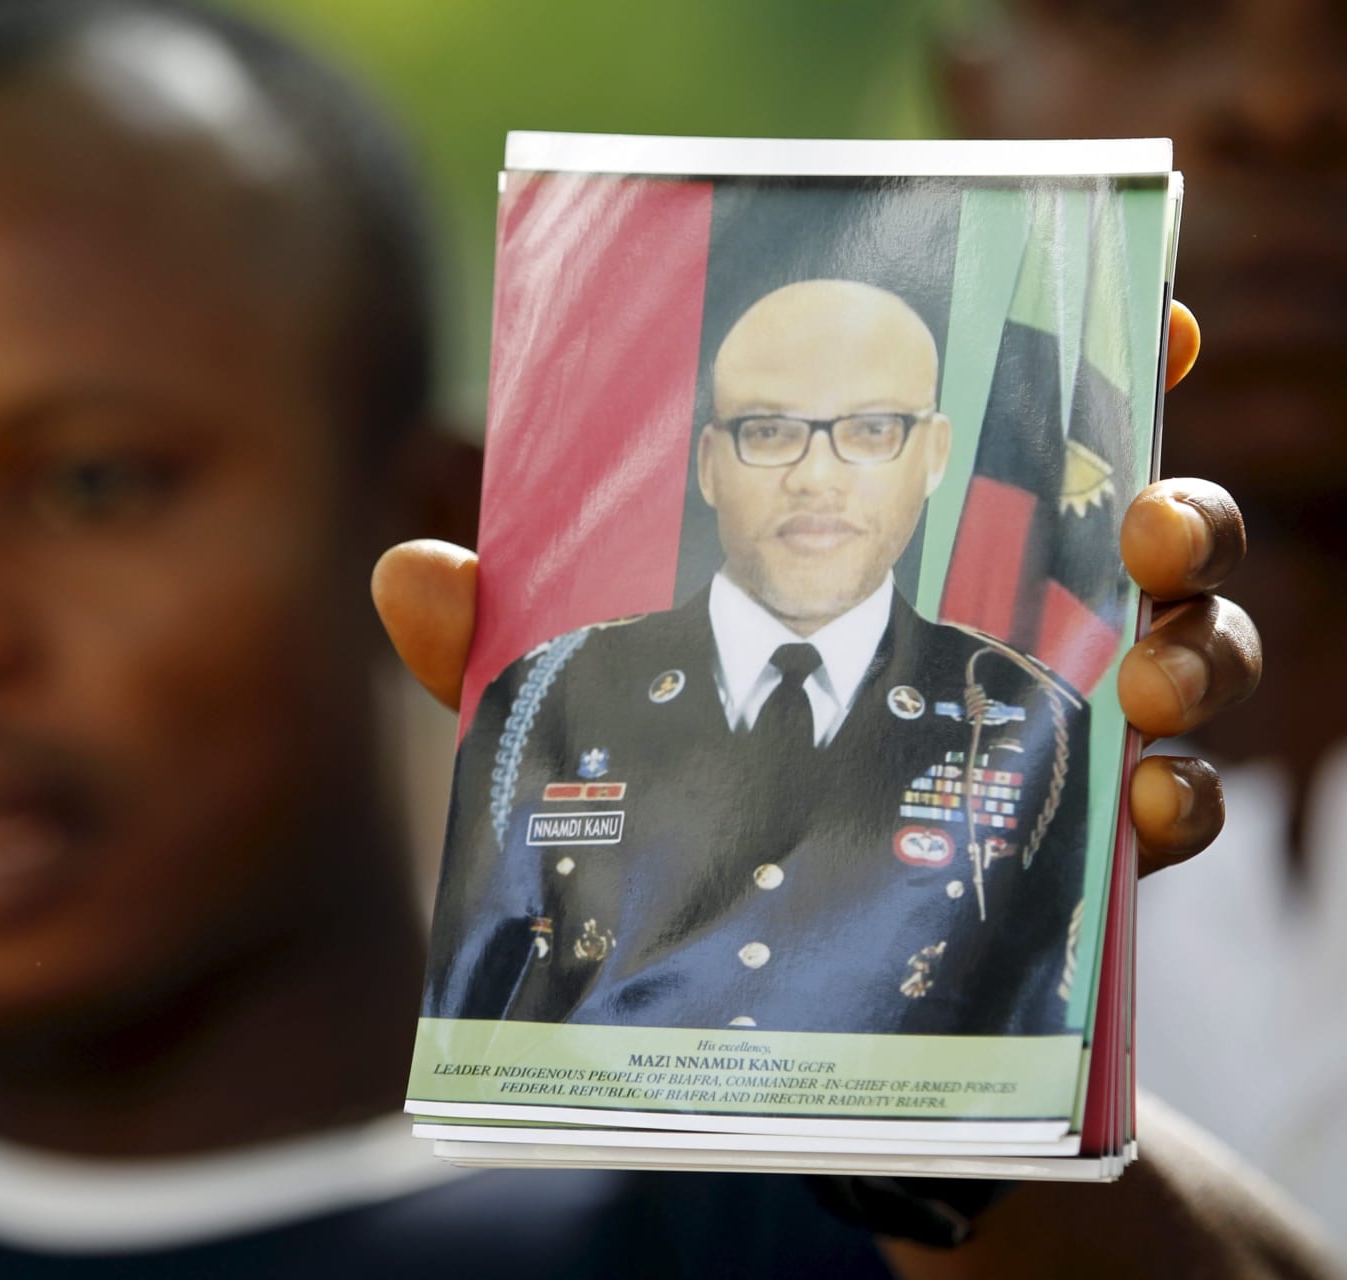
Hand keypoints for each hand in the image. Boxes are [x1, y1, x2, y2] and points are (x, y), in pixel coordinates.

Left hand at [373, 301, 1259, 878]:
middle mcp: (1005, 626)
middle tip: (1146, 529)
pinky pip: (1166, 813)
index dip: (1113, 372)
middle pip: (1147, 539)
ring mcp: (1052, 737)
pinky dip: (1178, 803)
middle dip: (1177, 514)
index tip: (1163, 325)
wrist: (723, 961)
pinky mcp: (1068, 850)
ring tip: (1143, 678)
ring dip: (1196, 652)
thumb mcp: (570, 701)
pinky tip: (1150, 809)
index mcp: (915, 550)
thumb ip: (497, 636)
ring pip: (1190, 660)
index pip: (1029, 439)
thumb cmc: (657, 787)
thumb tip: (412, 566)